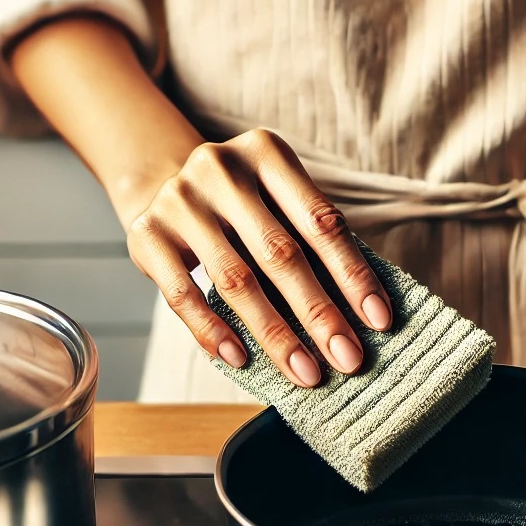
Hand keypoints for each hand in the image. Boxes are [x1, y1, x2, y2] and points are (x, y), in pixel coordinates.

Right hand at [126, 128, 392, 386]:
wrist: (161, 181)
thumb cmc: (243, 203)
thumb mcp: (276, 198)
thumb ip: (311, 238)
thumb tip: (363, 313)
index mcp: (267, 153)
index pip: (320, 221)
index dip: (353, 274)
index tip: (379, 321)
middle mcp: (221, 169)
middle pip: (280, 253)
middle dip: (319, 313)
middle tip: (349, 359)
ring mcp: (180, 201)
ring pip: (235, 280)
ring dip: (274, 334)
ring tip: (305, 372)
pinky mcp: (146, 234)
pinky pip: (182, 294)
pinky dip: (213, 331)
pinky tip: (240, 359)